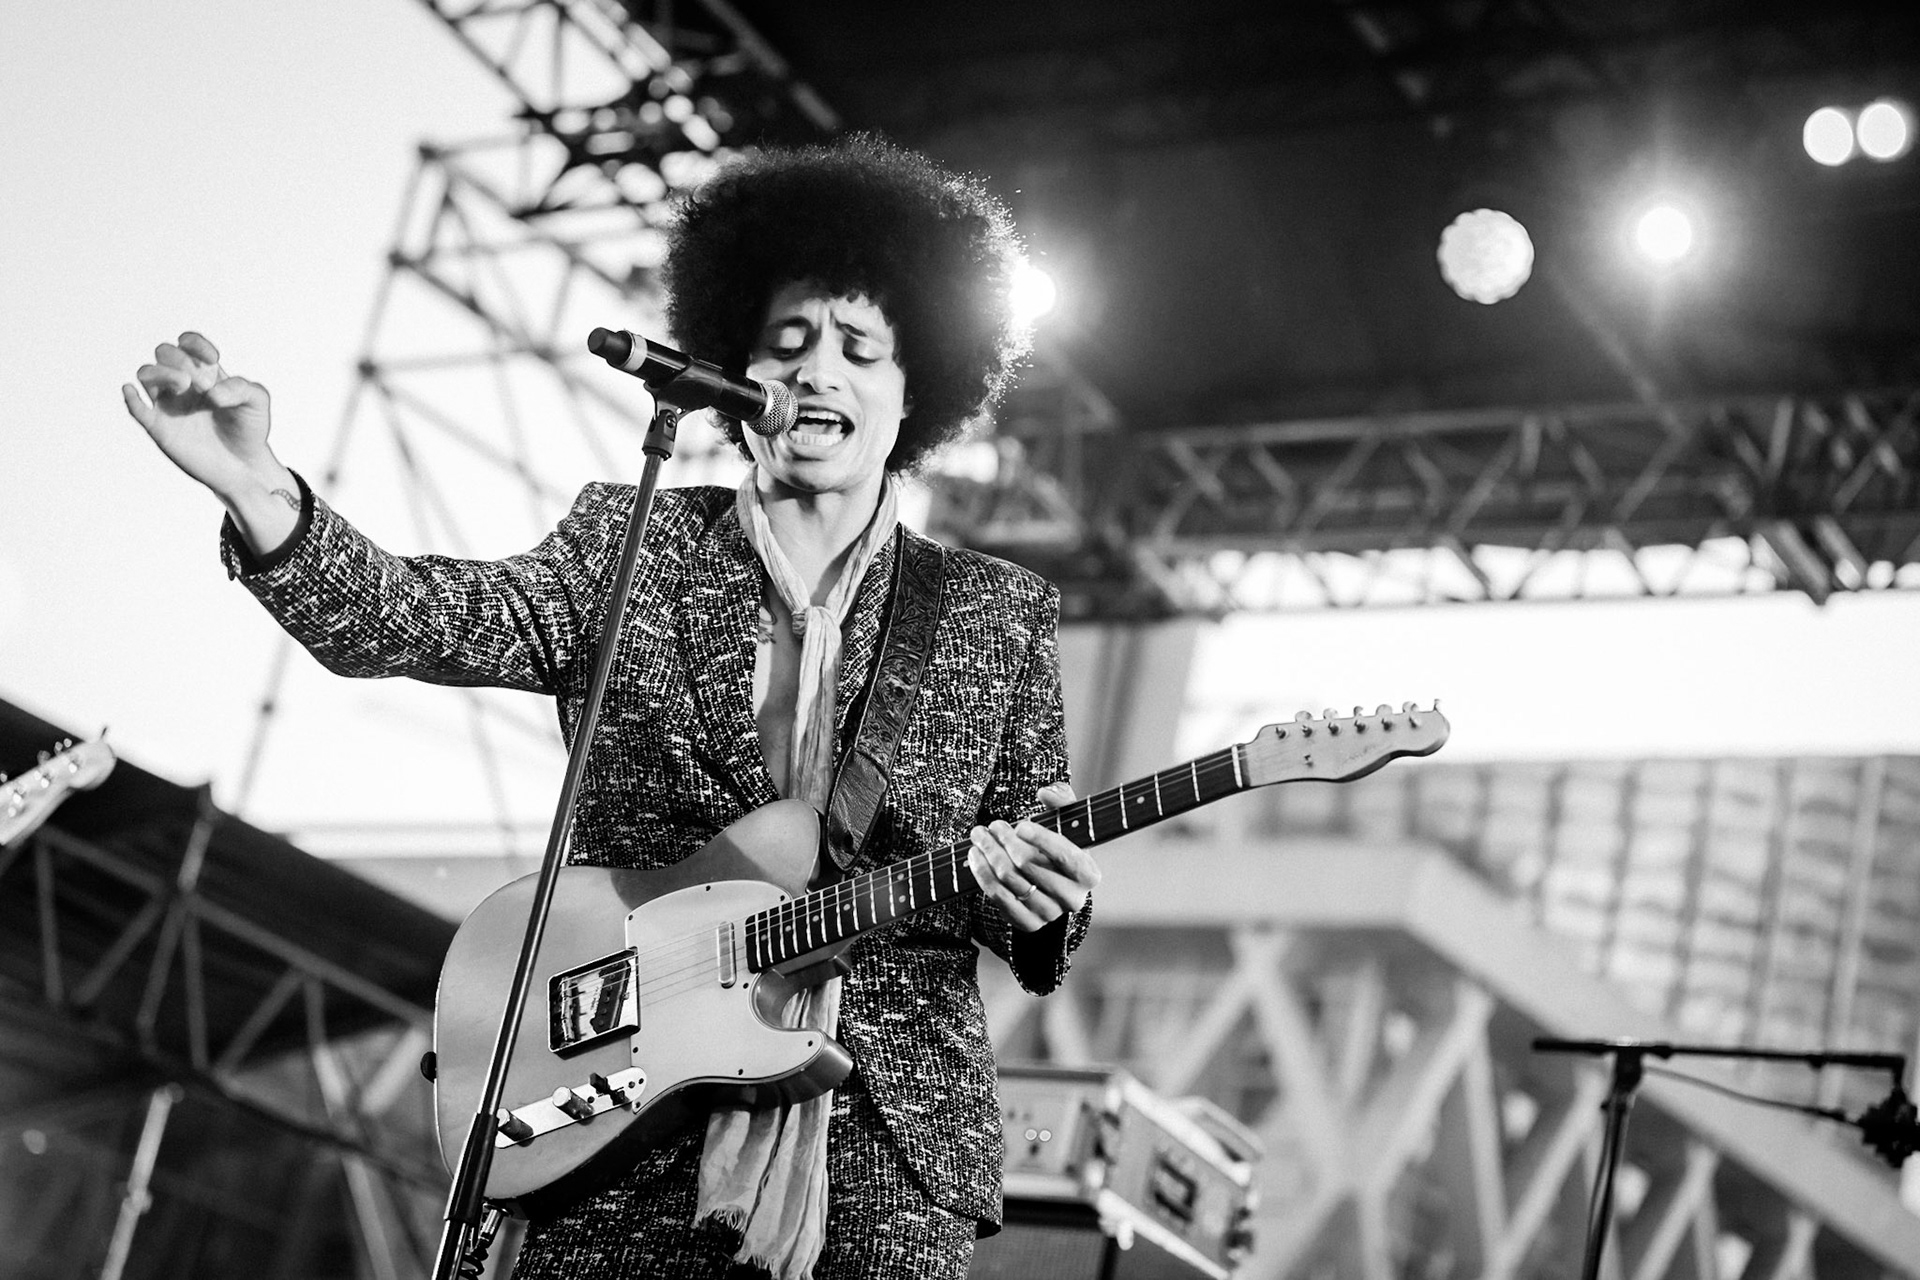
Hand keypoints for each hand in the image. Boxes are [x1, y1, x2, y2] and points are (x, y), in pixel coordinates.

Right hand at [122, 332, 298, 552]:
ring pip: (146, 374)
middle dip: (181, 360)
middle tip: (203, 384)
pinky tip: (131, 390)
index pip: (187, 343)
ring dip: (162, 373)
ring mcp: (169, 405)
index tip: (213, 359)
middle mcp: (183, 385)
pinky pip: (137, 410)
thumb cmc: (249, 429)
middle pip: (164, 353)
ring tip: (184, 385)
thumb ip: (241, 387)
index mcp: (205, 373)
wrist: (245, 465)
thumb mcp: (257, 402)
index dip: (195, 343)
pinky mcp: (160, 429)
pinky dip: (130, 398)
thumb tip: (211, 393)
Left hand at [967, 781, 1102, 932]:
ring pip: (1010, 879)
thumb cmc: (1059, 851)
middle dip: (1005, 840)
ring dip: (989, 853)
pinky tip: (975, 857)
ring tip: (979, 836)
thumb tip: (1046, 792)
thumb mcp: (1067, 825)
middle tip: (991, 826)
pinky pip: (998, 897)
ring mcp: (1049, 913)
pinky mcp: (1028, 923)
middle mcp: (1072, 898)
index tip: (1020, 825)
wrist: (1053, 889)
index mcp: (1088, 874)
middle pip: (1028, 864)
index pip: (1065, 855)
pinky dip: (983, 874)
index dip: (1041, 838)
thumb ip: (1062, 802)